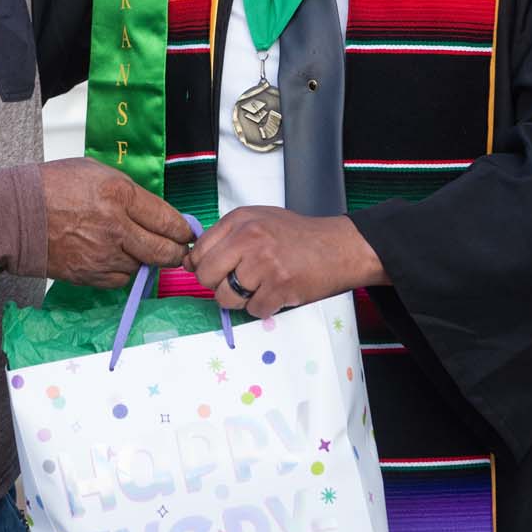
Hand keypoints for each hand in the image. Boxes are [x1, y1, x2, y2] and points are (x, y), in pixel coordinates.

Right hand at [41, 158, 193, 288]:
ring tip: (133, 246)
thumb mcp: (96, 172)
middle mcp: (116, 228)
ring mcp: (103, 255)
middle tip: (177, 249)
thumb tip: (155, 212)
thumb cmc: (52, 187)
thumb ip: (130, 193)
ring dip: (144, 261)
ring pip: (143, 268)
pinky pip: (120, 279)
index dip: (183, 230)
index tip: (187, 232)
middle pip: (164, 252)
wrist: (14, 215)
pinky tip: (113, 257)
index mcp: (120, 195)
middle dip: (176, 252)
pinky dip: (122, 271)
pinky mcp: (89, 275)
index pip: (168, 221)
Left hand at [186, 206, 386, 315]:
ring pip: (226, 298)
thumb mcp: (258, 221)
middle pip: (206, 277)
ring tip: (260, 287)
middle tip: (238, 282)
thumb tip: (191, 261)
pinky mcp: (280, 286)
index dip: (203, 267)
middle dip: (218, 286)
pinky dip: (263, 308)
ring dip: (240, 300)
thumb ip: (225, 237)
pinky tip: (276, 294)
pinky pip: (253, 311)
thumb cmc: (298, 236)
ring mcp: (264, 263)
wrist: (339, 247)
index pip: (198, 252)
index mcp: (240, 220)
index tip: (216, 271)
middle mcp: (249, 238)